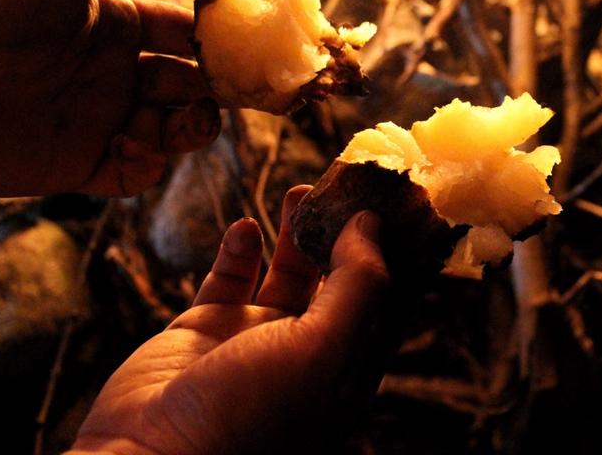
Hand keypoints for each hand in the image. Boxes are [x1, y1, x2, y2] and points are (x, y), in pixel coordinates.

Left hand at [0, 0, 221, 196]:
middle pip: (193, 82)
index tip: (250, 36)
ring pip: (175, 130)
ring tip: (191, 121)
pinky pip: (135, 173)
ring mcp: (100, 118)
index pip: (188, 28)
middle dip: (222, 84)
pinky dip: (149, 164)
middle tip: (241, 87)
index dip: (221, 33)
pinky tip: (136, 145)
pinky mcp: (79, 164)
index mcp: (117, 22)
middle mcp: (116, 71)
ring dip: (195, 127)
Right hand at [70, 186, 392, 454]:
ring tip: (302, 191)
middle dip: (342, 231)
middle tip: (345, 183)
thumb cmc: (249, 418)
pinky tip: (245, 227)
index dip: (388, 251)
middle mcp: (303, 354)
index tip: (396, 201)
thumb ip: (357, 286)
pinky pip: (230, 278)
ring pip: (285, 271)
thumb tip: (370, 225)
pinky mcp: (205, 330)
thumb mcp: (324, 350)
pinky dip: (240, 249)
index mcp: (345, 369)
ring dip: (294, 231)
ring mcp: (253, 340)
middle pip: (335, 278)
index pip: (380, 299)